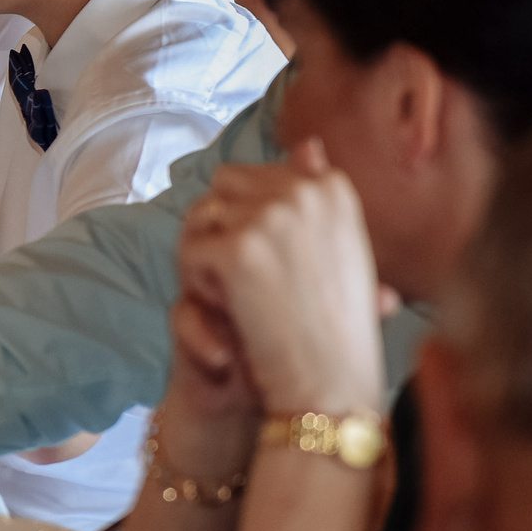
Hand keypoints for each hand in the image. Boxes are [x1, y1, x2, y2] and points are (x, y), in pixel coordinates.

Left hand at [173, 139, 388, 417]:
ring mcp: (271, 218)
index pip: (259, 177)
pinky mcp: (238, 249)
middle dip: (221, 232)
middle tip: (248, 284)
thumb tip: (308, 144)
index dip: (248, 221)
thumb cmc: (335, 327)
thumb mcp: (340, 249)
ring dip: (209, 258)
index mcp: (334, 189)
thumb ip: (318, 194)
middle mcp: (304, 191)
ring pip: (201, 218)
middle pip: (223, 189)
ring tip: (246, 300)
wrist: (331, 386)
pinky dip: (202, 287)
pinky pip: (191, 253)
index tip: (270, 266)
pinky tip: (236, 314)